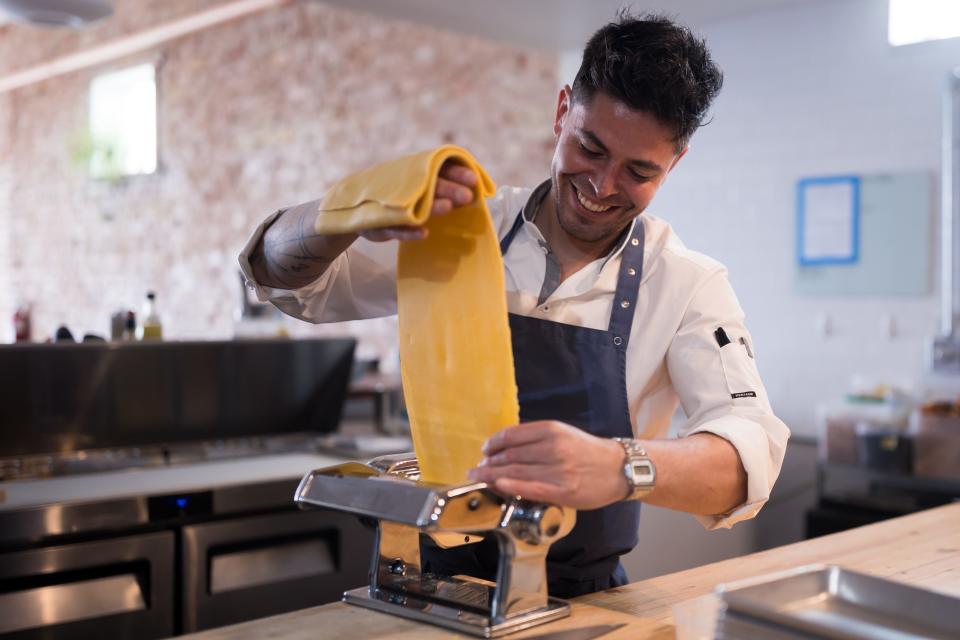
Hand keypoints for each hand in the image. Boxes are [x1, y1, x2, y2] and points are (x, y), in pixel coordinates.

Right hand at [360, 161, 476, 241]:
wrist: (356, 206)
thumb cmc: (400, 198)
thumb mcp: (419, 189)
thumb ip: (444, 191)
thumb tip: (473, 194)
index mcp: (418, 175)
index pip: (440, 169)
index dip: (457, 173)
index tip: (473, 179)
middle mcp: (406, 186)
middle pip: (430, 185)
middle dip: (449, 189)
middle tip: (467, 196)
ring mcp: (392, 205)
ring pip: (414, 204)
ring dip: (431, 206)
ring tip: (447, 207)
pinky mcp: (380, 224)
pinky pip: (395, 228)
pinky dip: (409, 231)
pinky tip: (423, 233)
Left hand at [467, 421, 627, 509]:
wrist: (619, 469)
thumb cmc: (588, 452)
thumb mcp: (564, 434)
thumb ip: (538, 438)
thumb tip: (506, 446)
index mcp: (552, 430)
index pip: (512, 435)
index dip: (493, 444)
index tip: (485, 451)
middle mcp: (553, 447)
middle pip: (510, 454)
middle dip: (488, 463)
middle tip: (476, 469)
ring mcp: (558, 470)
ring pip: (516, 471)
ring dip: (493, 475)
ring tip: (480, 478)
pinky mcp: (563, 490)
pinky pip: (530, 488)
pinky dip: (510, 486)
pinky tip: (498, 486)